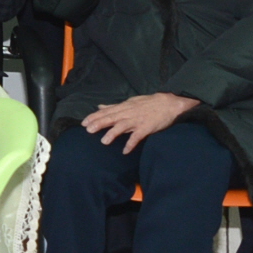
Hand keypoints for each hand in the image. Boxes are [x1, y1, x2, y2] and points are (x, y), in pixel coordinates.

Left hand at [80, 93, 199, 153]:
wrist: (169, 103)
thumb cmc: (148, 103)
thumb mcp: (129, 102)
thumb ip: (114, 106)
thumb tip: (99, 106)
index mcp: (124, 107)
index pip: (106, 112)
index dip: (94, 117)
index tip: (83, 122)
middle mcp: (129, 113)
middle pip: (111, 118)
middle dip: (99, 124)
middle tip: (88, 130)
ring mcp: (138, 120)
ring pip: (123, 126)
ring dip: (113, 133)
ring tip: (104, 142)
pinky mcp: (147, 128)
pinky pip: (138, 136)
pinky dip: (131, 144)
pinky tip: (125, 151)